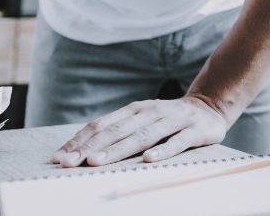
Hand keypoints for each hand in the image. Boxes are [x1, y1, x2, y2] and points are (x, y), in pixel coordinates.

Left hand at [50, 95, 231, 166]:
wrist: (210, 106)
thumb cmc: (168, 119)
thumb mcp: (142, 119)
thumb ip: (117, 131)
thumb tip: (81, 150)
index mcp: (135, 110)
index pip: (102, 125)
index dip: (80, 141)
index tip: (60, 158)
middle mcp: (151, 112)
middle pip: (117, 131)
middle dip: (91, 148)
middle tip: (69, 163)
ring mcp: (173, 120)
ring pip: (142, 136)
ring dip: (118, 149)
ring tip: (97, 162)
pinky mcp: (194, 131)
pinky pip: (177, 142)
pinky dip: (162, 151)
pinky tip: (148, 160)